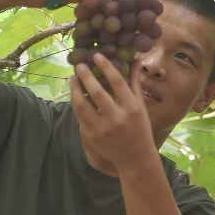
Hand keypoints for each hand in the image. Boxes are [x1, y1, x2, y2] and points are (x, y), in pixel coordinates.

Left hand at [69, 53, 156, 172]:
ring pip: (83, 105)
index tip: (97, 56)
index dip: (106, 67)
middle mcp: (117, 118)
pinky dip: (76, 104)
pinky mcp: (92, 137)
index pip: (118, 82)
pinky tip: (75, 95)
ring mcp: (103, 129)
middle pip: (97, 92)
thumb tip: (135, 60)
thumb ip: (135, 83)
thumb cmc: (141, 130)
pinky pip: (80, 117)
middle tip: (79, 65)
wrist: (135, 159)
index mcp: (132, 108)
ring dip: (75, 90)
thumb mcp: (141, 107)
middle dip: (86, 76)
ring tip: (73, 79)